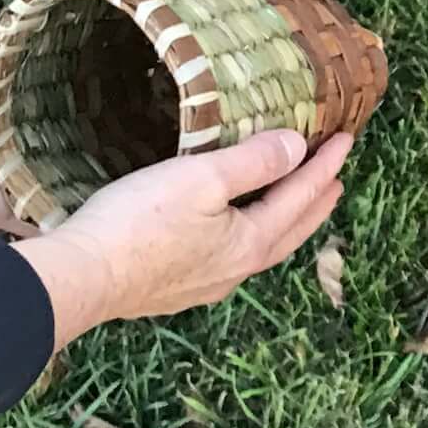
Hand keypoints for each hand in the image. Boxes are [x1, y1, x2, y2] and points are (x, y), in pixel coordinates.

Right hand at [14, 128, 352, 346]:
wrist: (81, 278)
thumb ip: (254, 162)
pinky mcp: (173, 287)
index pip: (300, 197)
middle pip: (289, 231)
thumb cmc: (138, 224)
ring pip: (259, 247)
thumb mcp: (202, 179)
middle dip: (315, 203)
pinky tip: (231, 231)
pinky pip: (229, 257)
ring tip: (292, 203)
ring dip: (283, 221)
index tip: (347, 140)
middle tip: (335, 180)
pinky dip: (248, 234)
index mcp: (249, 244)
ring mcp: (202, 284)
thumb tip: (297, 148)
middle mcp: (233, 271)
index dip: (324, 166)